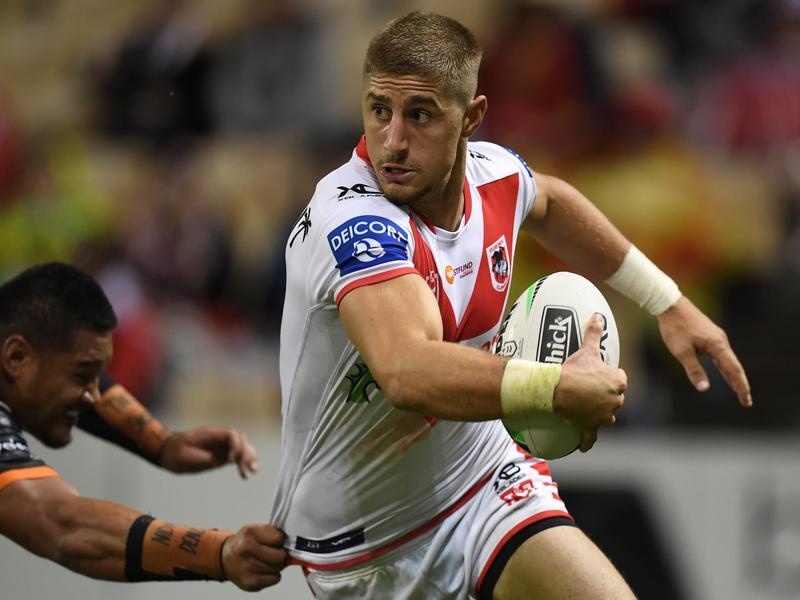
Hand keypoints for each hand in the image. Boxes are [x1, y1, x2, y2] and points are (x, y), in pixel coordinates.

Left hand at [159, 427, 258, 477]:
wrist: (168, 453)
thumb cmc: (175, 453)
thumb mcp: (186, 456)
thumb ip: (204, 457)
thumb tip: (221, 460)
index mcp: (211, 434)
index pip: (232, 434)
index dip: (235, 446)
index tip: (230, 461)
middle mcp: (219, 438)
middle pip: (241, 439)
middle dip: (246, 453)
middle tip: (245, 469)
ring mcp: (222, 446)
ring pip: (243, 447)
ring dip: (249, 457)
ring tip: (252, 471)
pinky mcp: (222, 456)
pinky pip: (238, 456)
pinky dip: (244, 462)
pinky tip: (247, 473)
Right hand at [221, 524, 287, 590]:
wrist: (225, 558)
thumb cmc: (245, 543)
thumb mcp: (255, 530)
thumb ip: (272, 534)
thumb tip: (293, 545)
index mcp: (250, 532)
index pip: (279, 538)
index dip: (281, 541)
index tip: (277, 541)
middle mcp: (246, 549)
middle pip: (280, 556)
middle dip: (281, 555)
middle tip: (275, 554)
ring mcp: (247, 567)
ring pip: (278, 568)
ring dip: (276, 566)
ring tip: (266, 562)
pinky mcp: (250, 583)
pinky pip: (275, 579)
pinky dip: (273, 576)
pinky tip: (263, 571)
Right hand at [553, 314, 627, 451]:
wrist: (557, 389)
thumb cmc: (574, 369)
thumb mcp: (586, 349)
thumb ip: (594, 333)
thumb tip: (598, 315)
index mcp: (616, 383)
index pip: (621, 379)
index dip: (612, 377)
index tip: (603, 375)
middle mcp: (614, 401)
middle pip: (615, 398)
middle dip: (607, 396)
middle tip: (591, 390)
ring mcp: (603, 416)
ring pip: (607, 417)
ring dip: (601, 414)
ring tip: (587, 409)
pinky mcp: (590, 428)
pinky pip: (590, 438)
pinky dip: (587, 441)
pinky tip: (584, 444)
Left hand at [657, 295, 751, 407]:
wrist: (670, 304)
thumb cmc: (675, 327)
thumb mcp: (681, 351)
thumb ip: (694, 370)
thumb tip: (705, 388)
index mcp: (717, 345)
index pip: (733, 371)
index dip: (740, 387)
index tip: (746, 401)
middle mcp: (721, 340)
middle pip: (734, 366)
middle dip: (740, 384)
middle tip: (746, 401)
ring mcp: (716, 336)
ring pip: (728, 360)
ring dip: (733, 375)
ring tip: (738, 389)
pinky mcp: (710, 334)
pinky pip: (721, 354)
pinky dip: (725, 366)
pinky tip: (724, 371)